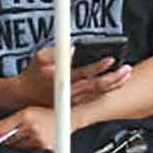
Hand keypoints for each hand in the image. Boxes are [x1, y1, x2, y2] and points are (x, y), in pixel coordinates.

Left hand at [0, 106, 55, 150]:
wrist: (70, 117)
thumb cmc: (47, 113)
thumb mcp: (27, 111)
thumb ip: (11, 121)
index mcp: (25, 116)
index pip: (0, 130)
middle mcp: (31, 128)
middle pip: (7, 141)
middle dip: (2, 141)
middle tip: (0, 141)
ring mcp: (38, 140)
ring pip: (16, 147)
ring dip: (14, 145)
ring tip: (23, 137)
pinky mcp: (44, 149)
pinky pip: (27, 151)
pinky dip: (24, 148)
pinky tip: (30, 142)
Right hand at [17, 48, 131, 108]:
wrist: (26, 95)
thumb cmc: (34, 74)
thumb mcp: (39, 58)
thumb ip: (56, 52)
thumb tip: (73, 48)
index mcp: (64, 80)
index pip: (86, 74)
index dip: (100, 67)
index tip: (111, 59)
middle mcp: (71, 92)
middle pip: (98, 87)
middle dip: (115, 78)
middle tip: (126, 69)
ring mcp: (75, 100)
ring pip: (99, 94)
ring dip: (115, 84)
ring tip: (126, 74)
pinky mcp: (76, 104)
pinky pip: (95, 98)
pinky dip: (107, 90)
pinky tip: (117, 83)